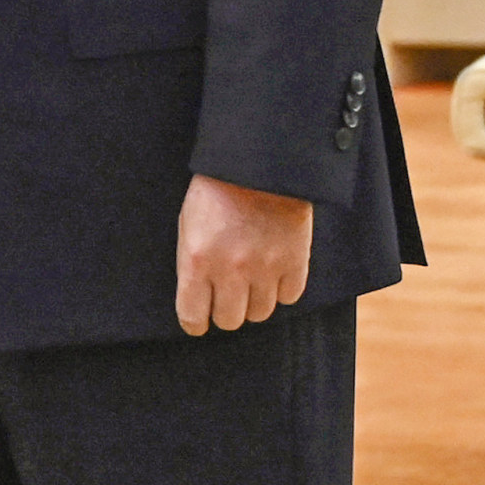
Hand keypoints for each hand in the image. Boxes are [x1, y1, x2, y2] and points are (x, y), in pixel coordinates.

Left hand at [175, 175, 311, 336]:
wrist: (259, 163)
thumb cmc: (216, 191)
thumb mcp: (188, 225)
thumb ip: (192, 266)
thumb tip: (198, 302)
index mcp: (197, 260)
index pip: (193, 316)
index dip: (195, 322)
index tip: (199, 320)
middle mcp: (231, 269)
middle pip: (229, 320)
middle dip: (226, 311)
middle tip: (228, 295)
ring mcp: (265, 267)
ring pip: (260, 313)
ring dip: (255, 301)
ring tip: (252, 281)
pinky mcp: (295, 260)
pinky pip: (289, 297)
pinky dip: (282, 289)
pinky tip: (275, 271)